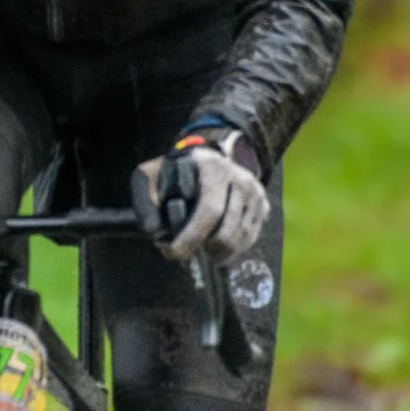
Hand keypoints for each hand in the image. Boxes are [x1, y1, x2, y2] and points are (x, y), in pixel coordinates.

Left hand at [135, 139, 269, 267]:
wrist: (210, 156)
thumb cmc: (177, 169)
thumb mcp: (152, 175)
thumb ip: (146, 201)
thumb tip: (154, 233)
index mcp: (212, 168)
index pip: (209, 210)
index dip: (191, 237)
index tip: (172, 252)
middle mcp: (240, 178)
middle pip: (228, 231)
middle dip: (205, 250)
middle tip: (186, 253)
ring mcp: (255, 192)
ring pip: (242, 238)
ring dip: (220, 253)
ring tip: (202, 251)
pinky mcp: (264, 204)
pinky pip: (252, 237)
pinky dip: (234, 250)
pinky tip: (217, 250)